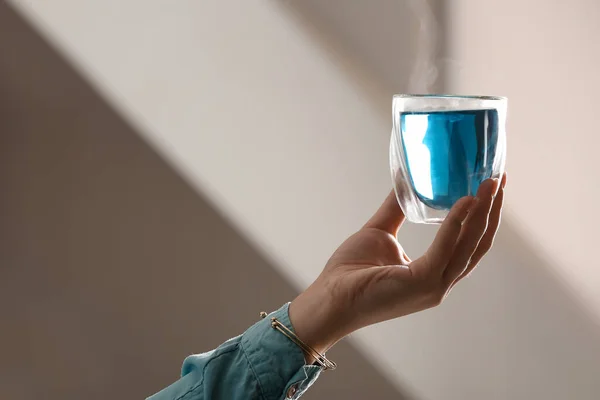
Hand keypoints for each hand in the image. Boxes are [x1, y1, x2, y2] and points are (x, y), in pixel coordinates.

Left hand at [289, 174, 505, 355]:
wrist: (329, 299)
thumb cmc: (349, 272)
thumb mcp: (379, 232)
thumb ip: (397, 208)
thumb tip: (405, 179)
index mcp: (433, 272)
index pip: (469, 243)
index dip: (484, 216)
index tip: (491, 186)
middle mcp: (440, 282)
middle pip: (478, 244)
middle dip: (492, 210)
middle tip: (499, 179)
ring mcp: (434, 286)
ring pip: (469, 246)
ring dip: (483, 213)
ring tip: (490, 184)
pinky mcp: (421, 284)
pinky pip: (445, 249)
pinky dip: (457, 223)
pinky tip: (466, 200)